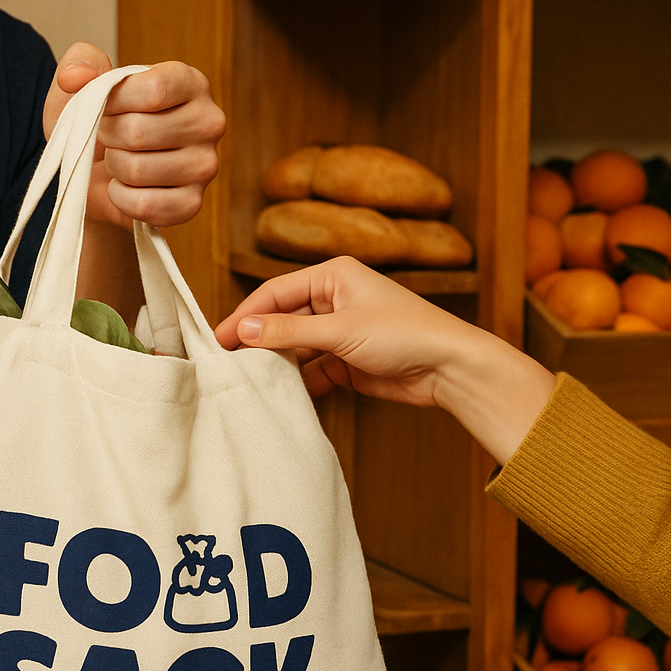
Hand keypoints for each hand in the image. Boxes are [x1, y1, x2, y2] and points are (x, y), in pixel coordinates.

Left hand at [43, 43, 224, 228]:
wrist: (98, 172)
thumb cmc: (99, 120)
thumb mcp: (82, 81)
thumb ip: (79, 61)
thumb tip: (75, 77)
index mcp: (190, 82)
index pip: (151, 90)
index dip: (114, 102)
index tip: (105, 106)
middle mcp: (208, 122)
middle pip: (138, 132)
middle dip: (107, 137)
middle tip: (109, 137)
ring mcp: (204, 166)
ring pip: (136, 170)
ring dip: (113, 167)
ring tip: (118, 159)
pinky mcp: (192, 204)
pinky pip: (142, 205)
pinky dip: (120, 198)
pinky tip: (124, 187)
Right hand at [214, 258, 556, 463]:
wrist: (449, 369)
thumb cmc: (406, 334)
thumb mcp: (341, 330)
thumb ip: (290, 330)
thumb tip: (245, 329)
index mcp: (334, 275)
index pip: (276, 292)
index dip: (246, 314)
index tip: (221, 339)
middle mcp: (335, 300)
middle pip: (283, 319)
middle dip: (259, 341)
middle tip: (228, 363)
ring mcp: (341, 332)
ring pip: (295, 347)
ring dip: (277, 364)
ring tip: (249, 382)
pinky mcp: (348, 362)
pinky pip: (312, 370)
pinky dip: (298, 382)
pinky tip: (281, 395)